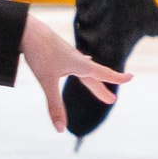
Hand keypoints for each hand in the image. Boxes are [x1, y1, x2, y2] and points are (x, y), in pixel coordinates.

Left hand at [19, 16, 128, 130]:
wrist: (26, 29)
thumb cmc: (39, 54)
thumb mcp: (47, 82)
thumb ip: (54, 105)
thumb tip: (60, 129)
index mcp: (80, 65)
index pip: (102, 74)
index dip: (116, 79)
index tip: (131, 78)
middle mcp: (76, 59)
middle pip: (93, 76)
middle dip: (101, 89)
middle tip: (111, 99)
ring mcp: (66, 53)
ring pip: (83, 67)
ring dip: (91, 76)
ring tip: (96, 78)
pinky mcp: (55, 48)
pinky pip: (71, 59)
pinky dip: (78, 64)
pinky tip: (76, 59)